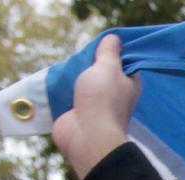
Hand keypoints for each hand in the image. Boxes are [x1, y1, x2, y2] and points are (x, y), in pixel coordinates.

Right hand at [51, 33, 140, 178]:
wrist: (86, 135)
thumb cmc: (102, 99)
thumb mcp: (108, 67)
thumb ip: (109, 52)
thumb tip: (114, 39)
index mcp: (128, 83)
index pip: (124, 62)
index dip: (112, 52)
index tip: (100, 45)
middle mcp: (114, 94)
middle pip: (99, 71)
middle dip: (88, 63)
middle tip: (79, 56)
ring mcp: (94, 104)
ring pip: (82, 83)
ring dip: (73, 76)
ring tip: (67, 66)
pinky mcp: (76, 112)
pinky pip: (69, 95)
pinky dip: (62, 88)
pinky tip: (56, 79)